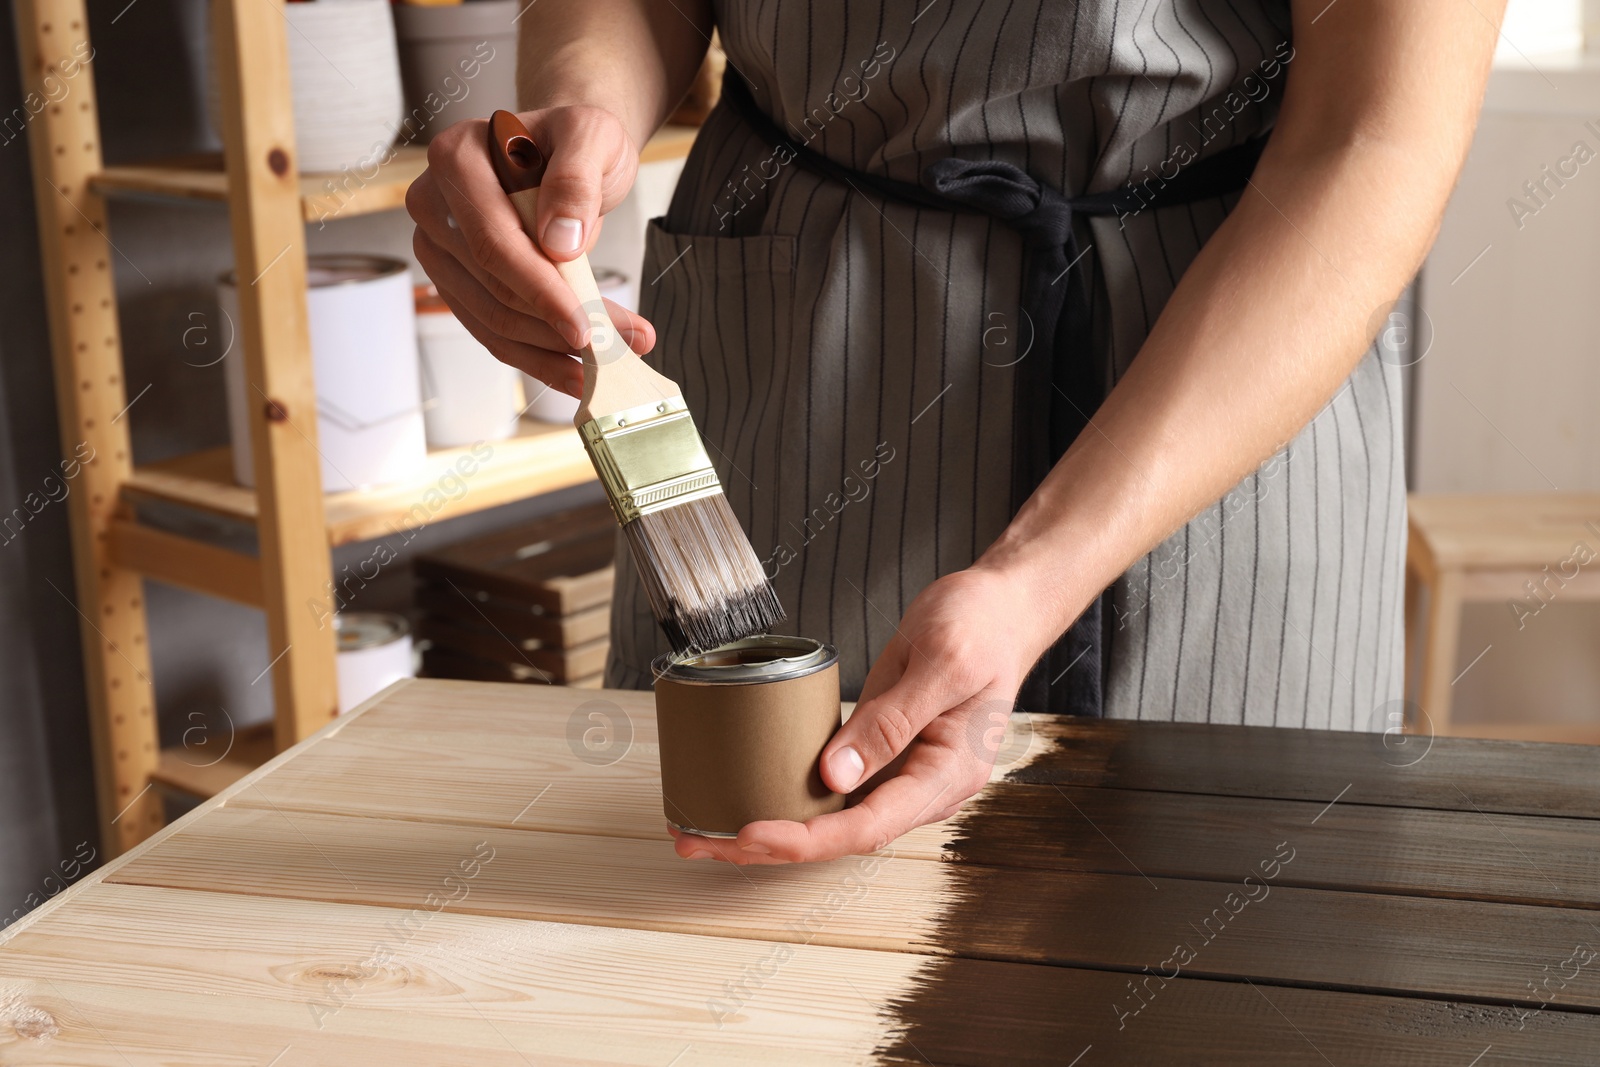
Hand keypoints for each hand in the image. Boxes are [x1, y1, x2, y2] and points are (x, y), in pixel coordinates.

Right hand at [406, 106, 656, 397]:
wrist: (565, 151)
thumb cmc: (576, 140)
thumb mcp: (593, 137)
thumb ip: (576, 180)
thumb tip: (559, 242)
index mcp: (457, 159)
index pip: (494, 242)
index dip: (540, 292)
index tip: (585, 327)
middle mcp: (433, 204)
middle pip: (492, 287)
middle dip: (558, 326)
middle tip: (620, 346)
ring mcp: (438, 247)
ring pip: (492, 320)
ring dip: (552, 351)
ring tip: (613, 356)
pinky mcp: (455, 281)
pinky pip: (492, 332)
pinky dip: (538, 356)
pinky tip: (578, 369)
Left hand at [669, 566, 1051, 864]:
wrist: (1000, 605)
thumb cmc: (983, 626)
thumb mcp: (940, 662)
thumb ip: (891, 721)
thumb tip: (833, 775)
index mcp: (948, 775)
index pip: (869, 826)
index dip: (807, 838)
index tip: (751, 833)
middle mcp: (922, 786)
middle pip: (840, 834)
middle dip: (768, 845)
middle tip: (699, 842)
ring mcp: (898, 771)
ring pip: (828, 816)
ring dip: (766, 827)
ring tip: (700, 830)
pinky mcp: (878, 750)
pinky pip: (829, 784)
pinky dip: (783, 792)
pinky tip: (739, 792)